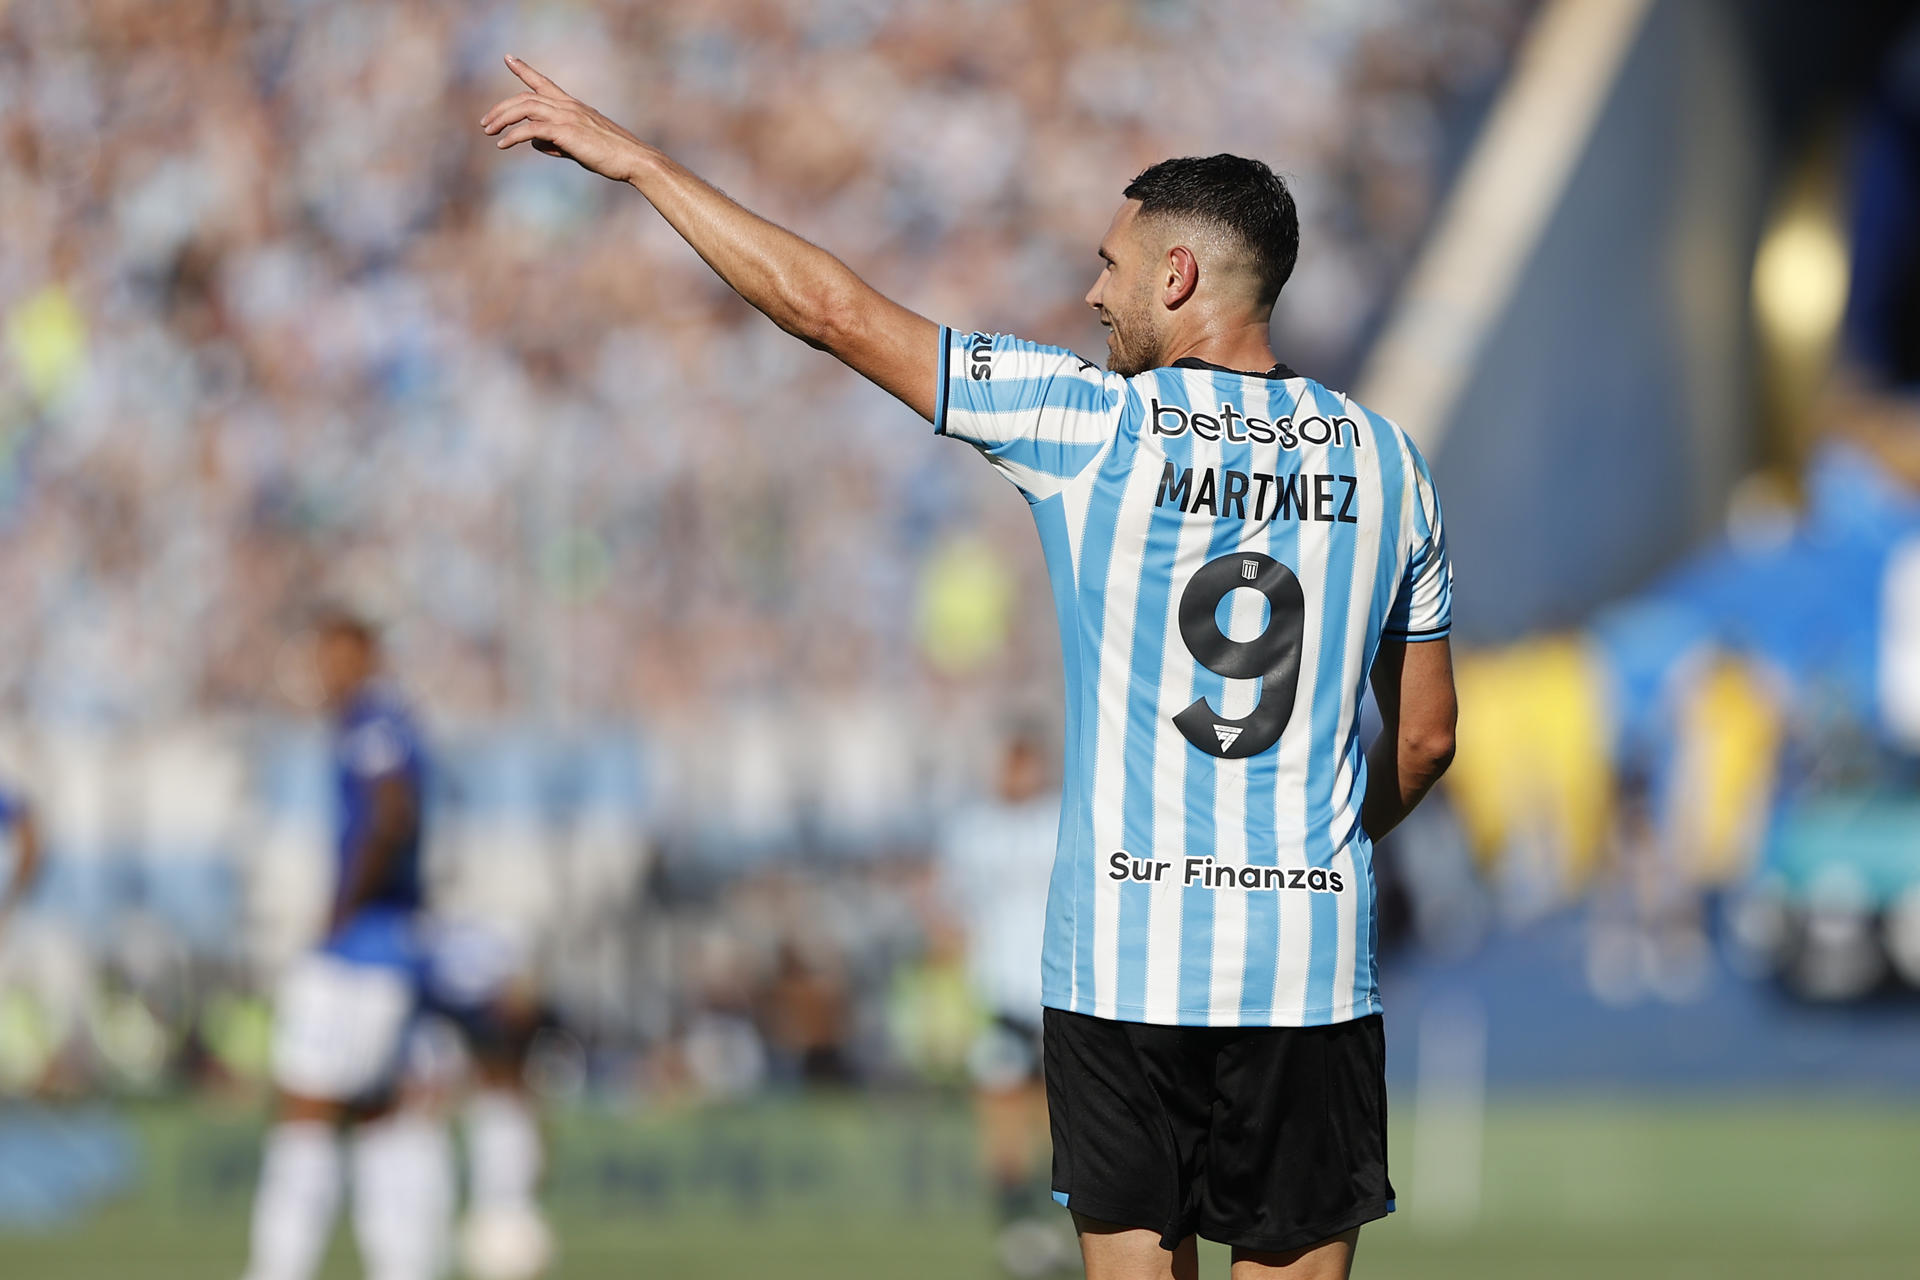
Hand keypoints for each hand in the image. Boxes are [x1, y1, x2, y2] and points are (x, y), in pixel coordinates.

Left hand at [481, 55, 650, 182]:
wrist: (633, 159)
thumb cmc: (610, 155)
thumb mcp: (578, 145)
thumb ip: (555, 142)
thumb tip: (535, 142)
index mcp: (572, 105)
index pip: (543, 82)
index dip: (524, 69)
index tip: (508, 58)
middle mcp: (567, 106)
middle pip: (525, 97)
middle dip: (501, 108)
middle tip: (485, 123)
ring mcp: (567, 116)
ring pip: (524, 108)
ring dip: (502, 119)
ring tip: (489, 132)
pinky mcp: (566, 132)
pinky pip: (531, 129)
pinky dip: (514, 135)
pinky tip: (503, 144)